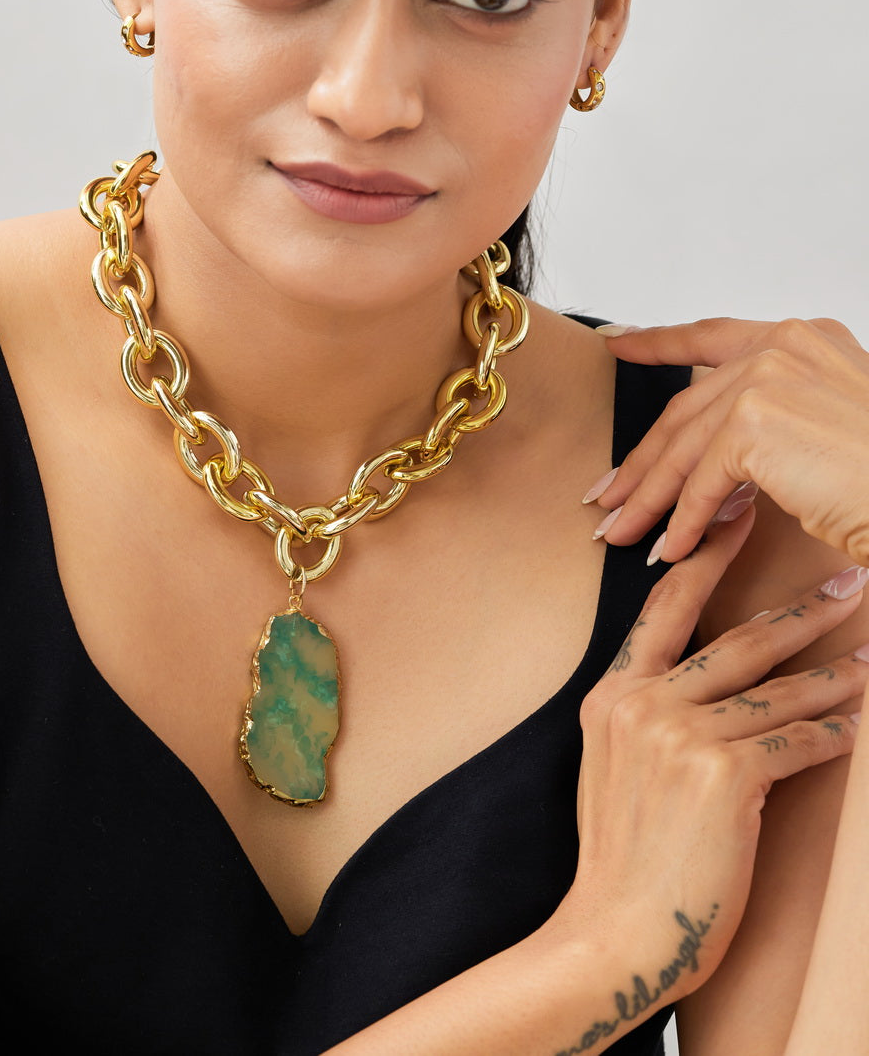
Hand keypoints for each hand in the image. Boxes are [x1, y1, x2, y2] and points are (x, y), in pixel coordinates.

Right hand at [566, 509, 867, 1010]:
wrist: (616, 936)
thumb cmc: (623, 861)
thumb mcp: (613, 767)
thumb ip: (647, 714)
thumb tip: (699, 683)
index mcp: (612, 694)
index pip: (667, 607)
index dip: (708, 558)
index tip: (741, 519)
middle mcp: (643, 703)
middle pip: (739, 638)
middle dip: (804, 609)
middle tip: (849, 580)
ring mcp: (682, 736)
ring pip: (780, 690)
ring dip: (839, 672)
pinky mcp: (726, 776)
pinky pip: (799, 742)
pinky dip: (837, 732)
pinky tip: (863, 724)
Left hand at [584, 316, 868, 565]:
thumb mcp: (831, 426)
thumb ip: (777, 422)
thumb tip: (717, 462)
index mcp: (802, 338)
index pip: (712, 337)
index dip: (659, 342)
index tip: (617, 344)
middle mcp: (782, 345)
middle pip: (689, 406)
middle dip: (645, 458)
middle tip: (610, 493)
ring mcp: (767, 378)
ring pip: (686, 446)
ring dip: (650, 496)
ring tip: (622, 532)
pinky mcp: (755, 423)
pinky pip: (703, 481)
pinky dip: (684, 520)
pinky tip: (671, 549)